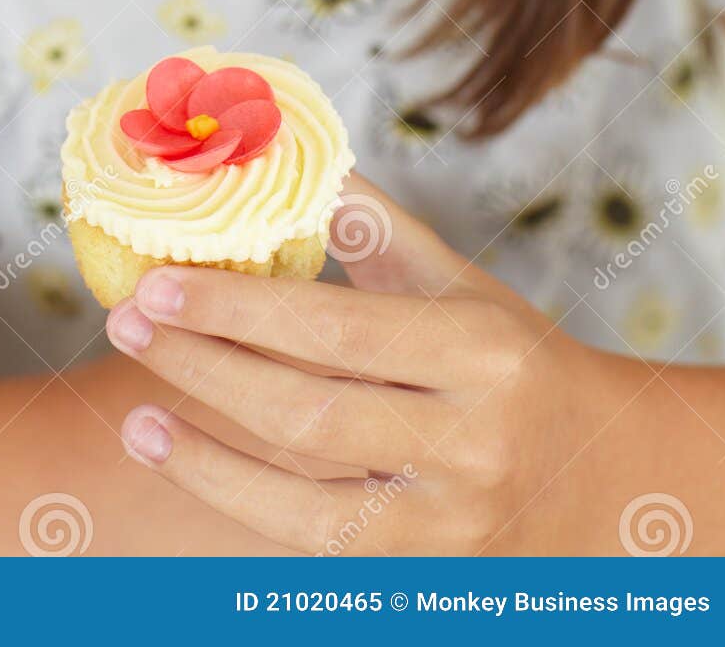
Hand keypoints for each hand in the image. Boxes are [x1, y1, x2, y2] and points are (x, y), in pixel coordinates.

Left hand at [104, 175, 652, 554]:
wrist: (598, 474)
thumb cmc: (513, 358)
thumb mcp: (462, 282)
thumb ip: (375, 228)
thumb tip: (288, 156)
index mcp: (481, 350)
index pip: (336, 329)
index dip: (239, 309)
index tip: (161, 282)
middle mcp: (471, 439)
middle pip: (309, 410)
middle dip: (204, 367)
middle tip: (126, 324)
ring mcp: (448, 516)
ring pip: (303, 490)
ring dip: (204, 452)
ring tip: (133, 412)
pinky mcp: (422, 567)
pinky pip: (312, 538)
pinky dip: (237, 498)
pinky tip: (181, 460)